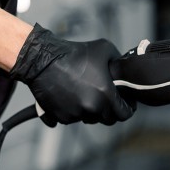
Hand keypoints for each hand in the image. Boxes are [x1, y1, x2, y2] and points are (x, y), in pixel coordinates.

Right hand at [9, 24, 134, 125]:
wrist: (42, 60)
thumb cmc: (74, 53)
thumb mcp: (105, 50)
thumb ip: (120, 64)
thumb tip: (125, 72)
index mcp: (105, 95)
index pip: (124, 114)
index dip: (127, 108)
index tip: (124, 103)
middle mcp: (91, 108)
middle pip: (108, 119)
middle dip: (109, 111)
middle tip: (105, 99)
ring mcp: (75, 114)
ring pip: (90, 119)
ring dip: (91, 111)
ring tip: (87, 95)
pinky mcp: (60, 116)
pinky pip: (73, 119)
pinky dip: (74, 112)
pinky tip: (72, 98)